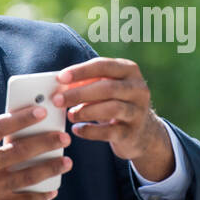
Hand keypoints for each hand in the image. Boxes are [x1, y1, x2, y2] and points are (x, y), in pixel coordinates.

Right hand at [0, 104, 71, 199]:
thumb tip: (8, 132)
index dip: (22, 117)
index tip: (41, 111)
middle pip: (20, 150)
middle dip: (46, 142)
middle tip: (62, 137)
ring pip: (29, 176)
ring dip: (51, 167)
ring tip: (66, 162)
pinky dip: (41, 196)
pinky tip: (52, 191)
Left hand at [51, 57, 174, 181]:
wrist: (142, 133)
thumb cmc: (116, 103)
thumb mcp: (106, 88)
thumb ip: (87, 83)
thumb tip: (60, 85)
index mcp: (130, 70)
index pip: (104, 66)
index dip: (81, 71)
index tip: (60, 78)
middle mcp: (138, 89)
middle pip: (107, 88)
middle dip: (79, 93)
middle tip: (57, 100)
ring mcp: (138, 112)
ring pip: (111, 109)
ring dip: (85, 112)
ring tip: (70, 115)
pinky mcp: (132, 133)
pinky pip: (109, 132)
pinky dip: (90, 131)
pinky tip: (77, 130)